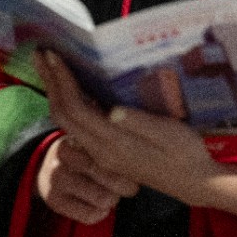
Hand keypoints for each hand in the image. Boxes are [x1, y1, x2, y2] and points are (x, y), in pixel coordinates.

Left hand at [36, 50, 236, 222]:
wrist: (195, 182)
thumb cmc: (186, 153)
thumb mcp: (169, 135)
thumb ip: (140, 123)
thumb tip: (113, 109)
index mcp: (114, 143)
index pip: (76, 109)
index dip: (62, 81)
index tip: (53, 55)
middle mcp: (100, 150)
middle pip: (63, 115)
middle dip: (50, 82)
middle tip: (41, 54)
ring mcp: (101, 153)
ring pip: (67, 121)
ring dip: (55, 92)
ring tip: (49, 67)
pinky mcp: (106, 152)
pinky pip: (77, 126)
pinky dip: (67, 102)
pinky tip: (71, 88)